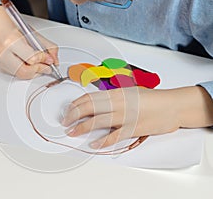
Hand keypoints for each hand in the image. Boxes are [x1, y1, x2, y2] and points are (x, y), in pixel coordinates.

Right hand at [0, 6, 58, 78]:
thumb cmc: (17, 31)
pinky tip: (31, 65)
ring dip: (34, 72)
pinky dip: (27, 72)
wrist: (2, 31)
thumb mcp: (36, 35)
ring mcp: (1, 62)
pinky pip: (17, 74)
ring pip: (22, 75)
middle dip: (39, 69)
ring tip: (40, 65)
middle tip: (47, 67)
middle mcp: (3, 53)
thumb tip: (55, 61)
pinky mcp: (1, 67)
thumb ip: (49, 48)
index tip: (49, 59)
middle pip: (25, 70)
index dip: (43, 60)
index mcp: (12, 41)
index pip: (31, 57)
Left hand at [61, 86, 212, 148]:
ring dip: (81, 127)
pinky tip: (94, 144)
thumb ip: (114, 98)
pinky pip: (113, 136)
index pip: (89, 97)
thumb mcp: (130, 93)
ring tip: (72, 132)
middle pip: (88, 108)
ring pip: (96, 121)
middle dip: (73, 115)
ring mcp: (124, 116)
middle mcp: (117, 103)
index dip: (75, 104)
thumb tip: (98, 104)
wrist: (172, 105)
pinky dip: (102, 141)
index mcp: (116, 93)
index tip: (69, 110)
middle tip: (65, 121)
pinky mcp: (132, 128)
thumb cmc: (153, 99)